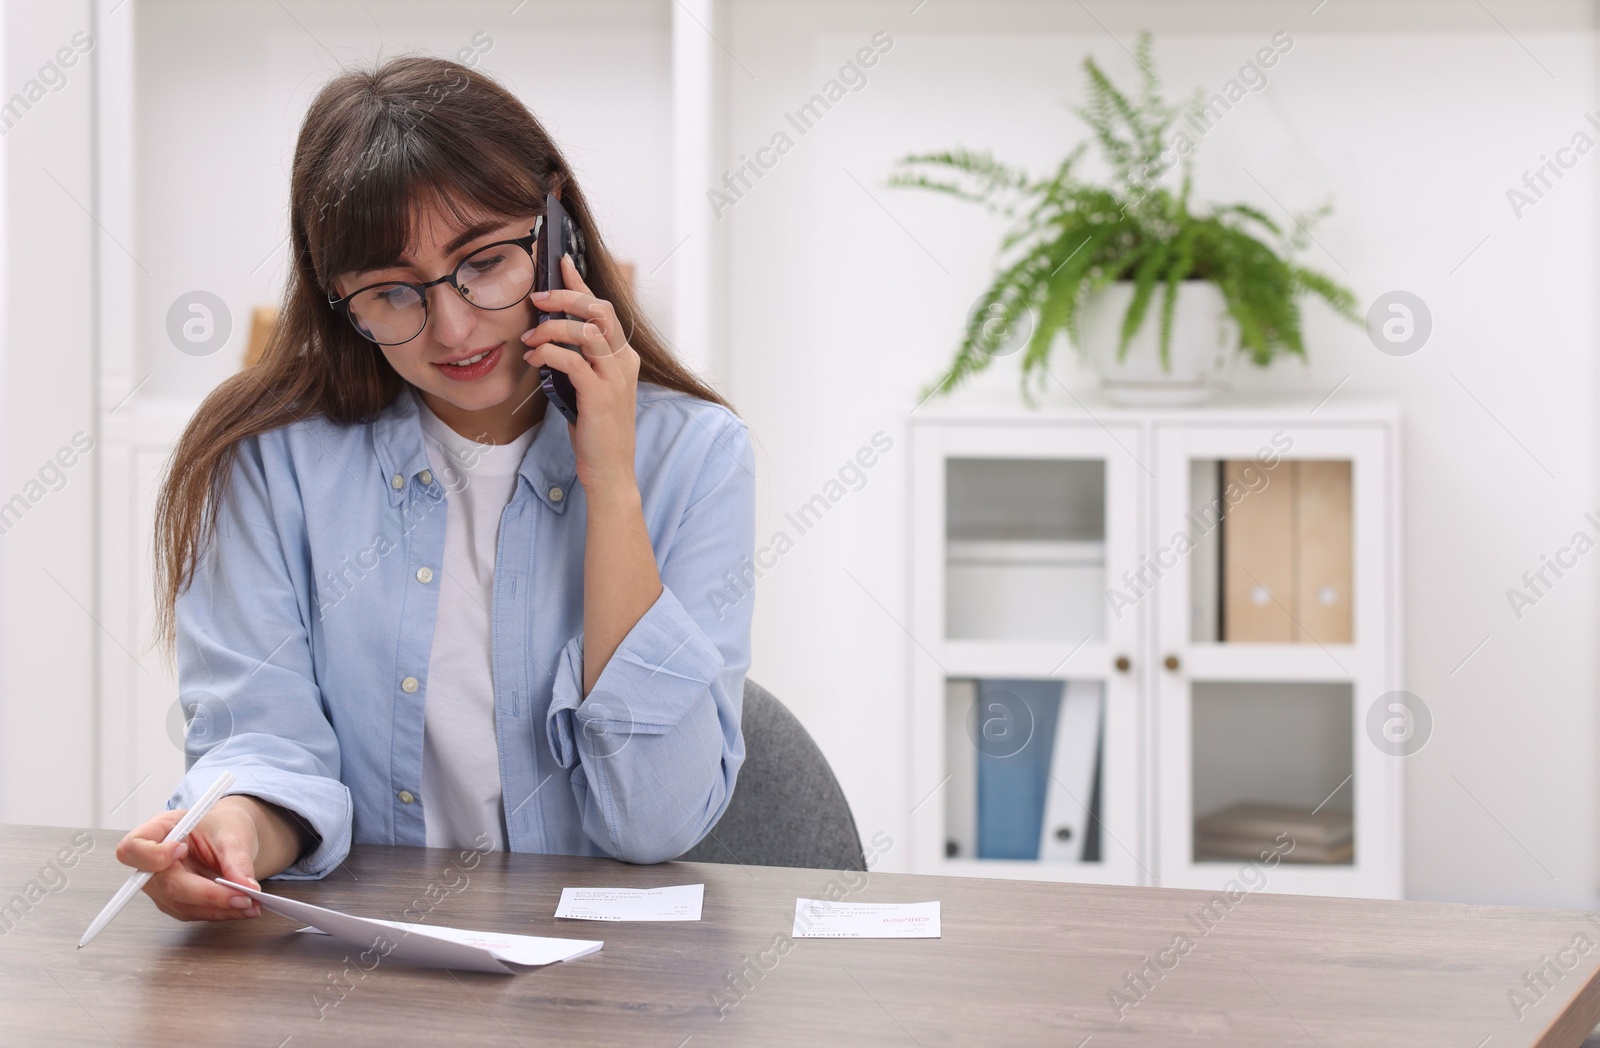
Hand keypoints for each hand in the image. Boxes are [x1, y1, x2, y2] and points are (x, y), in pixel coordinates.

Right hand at [115, 799, 262, 921]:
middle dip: (207, 893)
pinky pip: (194, 912)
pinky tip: (241, 908)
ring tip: (250, 904)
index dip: (153, 854)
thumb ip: (237, 860)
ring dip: (218, 908)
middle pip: (166, 884)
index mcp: (157, 832)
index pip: (133, 849)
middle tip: (242, 896)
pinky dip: (219, 912)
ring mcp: (160, 886)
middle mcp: (151, 863)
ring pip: (182, 905)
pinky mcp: (175, 902)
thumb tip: (246, 886)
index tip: (182, 850)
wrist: (226, 836)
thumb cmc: (221, 827)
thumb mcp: (232, 833)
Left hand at [520, 253, 641, 497]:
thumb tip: (547, 334)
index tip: (562, 261)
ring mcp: (615, 378)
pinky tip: (533, 359)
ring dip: (551, 328)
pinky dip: (548, 354)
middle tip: (537, 297)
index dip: (582, 282)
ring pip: (585, 331)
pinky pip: (571, 361)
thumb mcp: (589, 387)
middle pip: (599, 310)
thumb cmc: (595, 430)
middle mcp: (624, 362)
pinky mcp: (600, 395)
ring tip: (530, 337)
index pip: (604, 309)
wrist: (610, 471)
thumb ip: (578, 360)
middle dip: (566, 297)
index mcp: (624, 357)